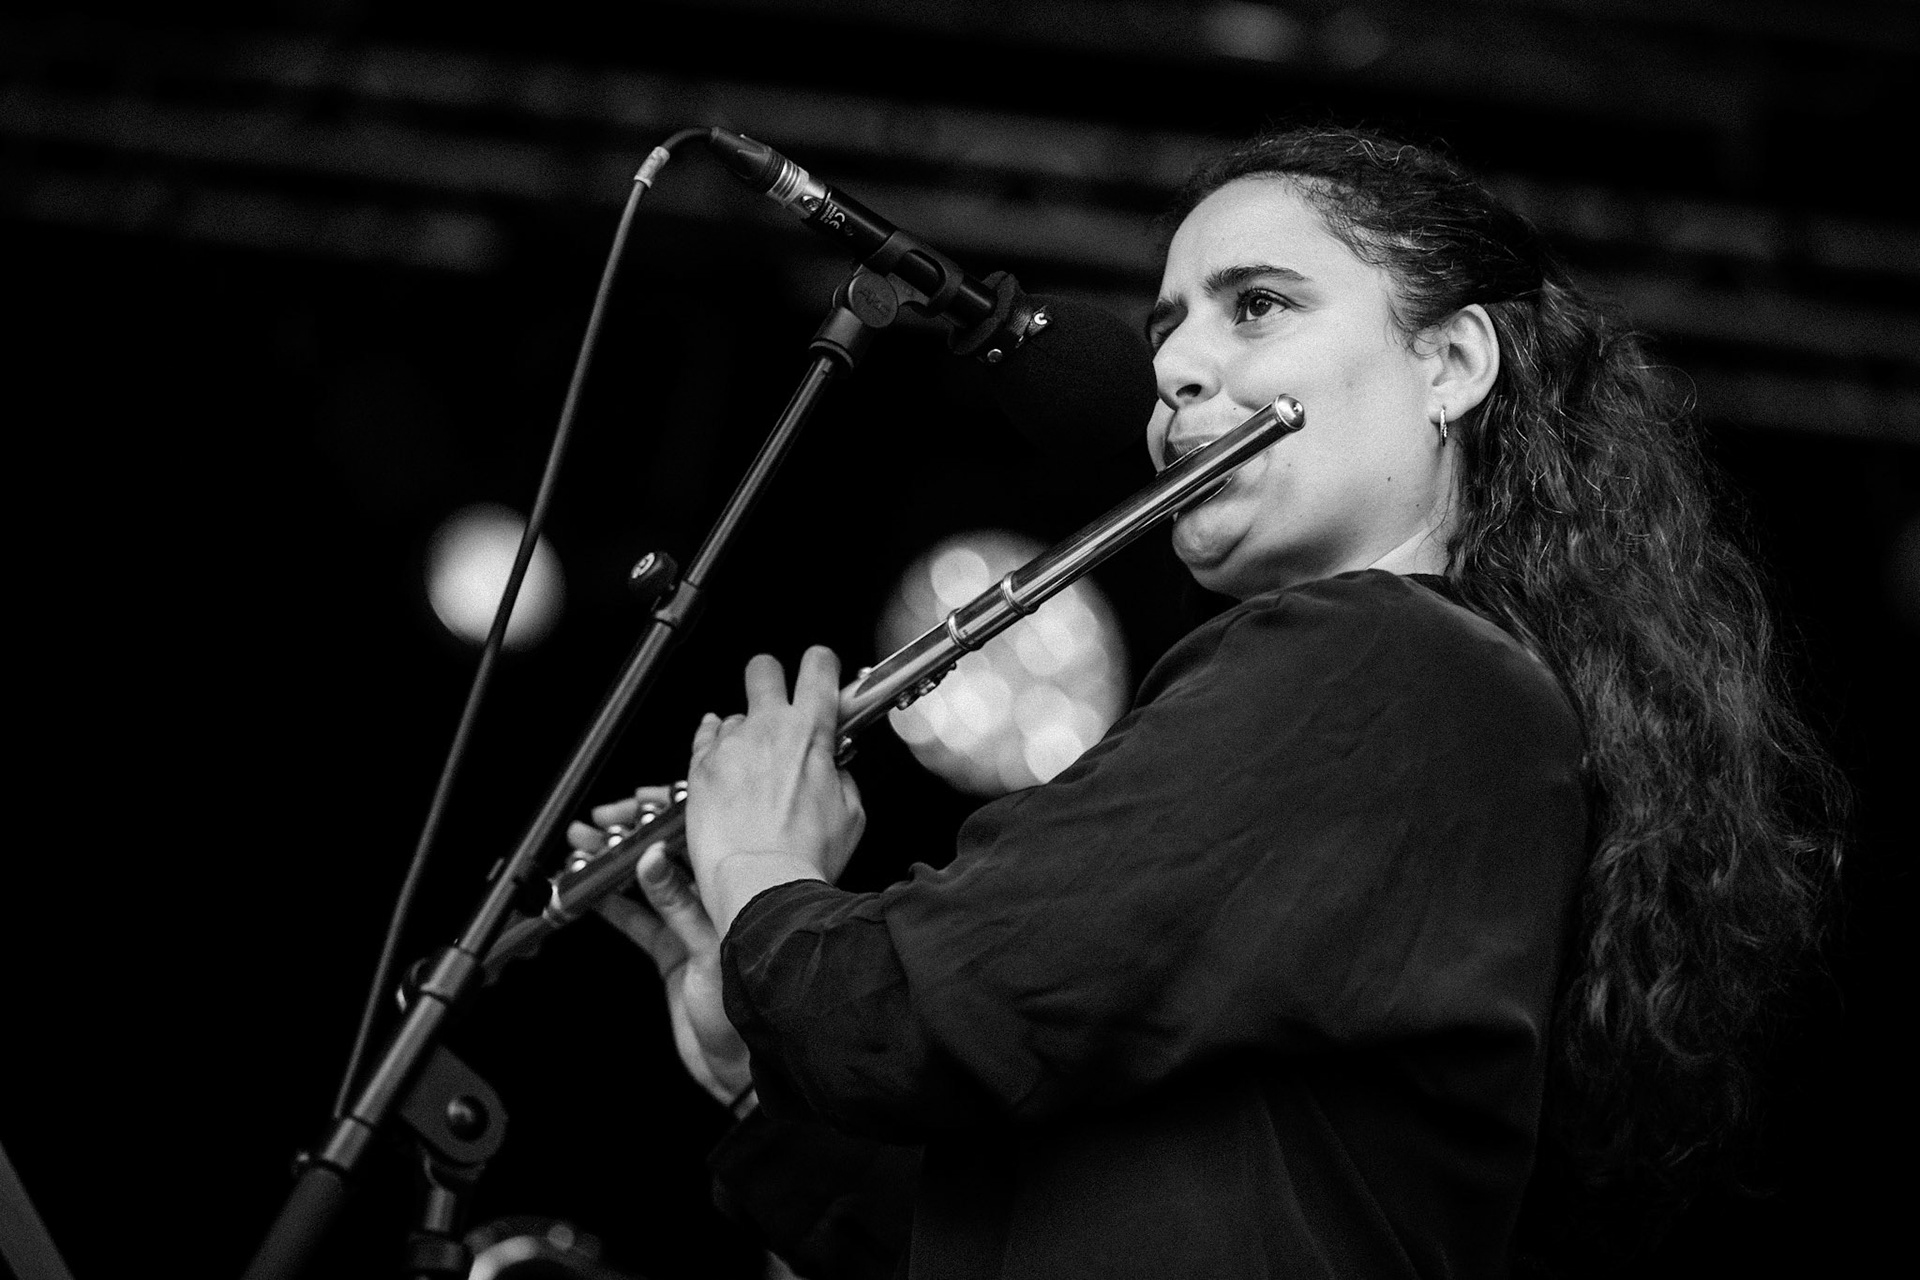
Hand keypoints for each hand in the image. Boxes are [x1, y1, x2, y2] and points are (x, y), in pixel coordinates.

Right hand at [571, 789, 750, 1107]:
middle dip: (630, 836)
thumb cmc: (754, 1006)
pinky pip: (637, 920)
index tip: (631, 806)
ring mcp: (692, 926)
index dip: (663, 817)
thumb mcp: (709, 950)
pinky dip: (612, 905)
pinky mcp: (673, 953)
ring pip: (647, 883)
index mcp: (736, 888)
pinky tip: (589, 891)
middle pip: (668, 854)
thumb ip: (678, 906)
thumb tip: (651, 862)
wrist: (746, 1063)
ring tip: (583, 849)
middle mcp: (716, 900)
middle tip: (596, 826)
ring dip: (613, 866)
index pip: (697, 837)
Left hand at [685, 646, 865, 935]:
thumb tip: (835, 770)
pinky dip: (716, 748)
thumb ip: (843, 778)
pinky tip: (726, 769)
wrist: (760, 885)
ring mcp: (730, 745)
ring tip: (751, 772)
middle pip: (763, 668)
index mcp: (811, 733)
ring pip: (734, 715)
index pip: (818, 666)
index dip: (820, 665)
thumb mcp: (851, 816)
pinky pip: (705, 738)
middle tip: (775, 703)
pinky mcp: (700, 767)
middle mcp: (767, 728)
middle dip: (770, 678)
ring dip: (744, 734)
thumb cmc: (805, 857)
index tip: (819, 675)